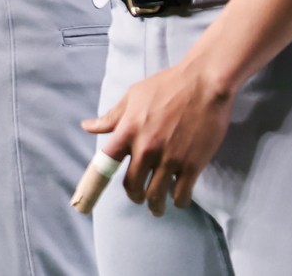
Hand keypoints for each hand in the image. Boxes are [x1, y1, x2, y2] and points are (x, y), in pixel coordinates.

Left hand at [84, 59, 235, 215]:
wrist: (203, 84)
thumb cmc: (166, 86)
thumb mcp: (133, 96)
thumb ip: (112, 117)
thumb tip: (88, 126)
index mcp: (127, 131)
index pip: (106, 163)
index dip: (95, 184)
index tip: (89, 199)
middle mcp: (145, 148)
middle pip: (132, 185)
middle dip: (134, 195)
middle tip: (138, 197)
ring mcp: (169, 159)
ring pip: (156, 195)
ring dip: (155, 205)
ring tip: (157, 208)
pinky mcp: (192, 165)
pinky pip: (182, 194)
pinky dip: (178, 201)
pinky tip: (178, 199)